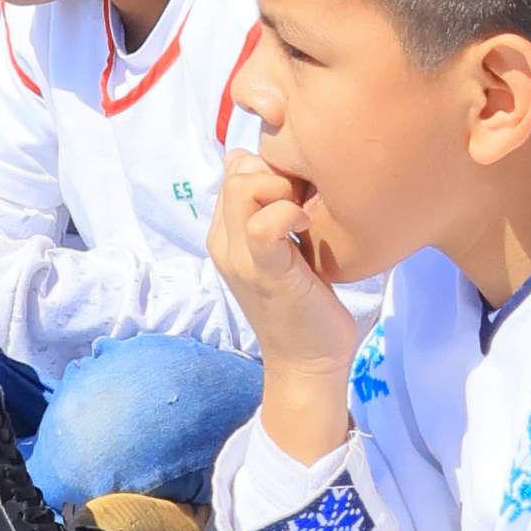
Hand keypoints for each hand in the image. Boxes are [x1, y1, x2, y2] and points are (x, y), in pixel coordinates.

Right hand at [205, 152, 361, 378]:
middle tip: (304, 201)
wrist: (307, 363)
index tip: (298, 192)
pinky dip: (288, 214)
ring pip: (243, 187)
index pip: (233, 170)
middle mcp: (223, 243)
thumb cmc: (305, 302)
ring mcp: (240, 258)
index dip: (267, 167)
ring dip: (282, 189)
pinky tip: (306, 228)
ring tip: (304, 214)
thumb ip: (273, 213)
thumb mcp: (282, 248)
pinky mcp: (265, 272)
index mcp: (225, 235)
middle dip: (275, 171)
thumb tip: (275, 172)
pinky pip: (263, 224)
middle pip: (236, 171)